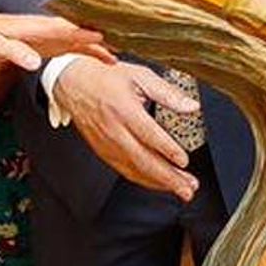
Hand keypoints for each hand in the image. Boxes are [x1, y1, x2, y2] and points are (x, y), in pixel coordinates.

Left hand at [0, 11, 112, 71]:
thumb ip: (13, 52)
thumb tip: (33, 61)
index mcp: (35, 27)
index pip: (63, 29)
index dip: (82, 33)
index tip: (100, 37)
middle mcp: (46, 28)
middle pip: (77, 31)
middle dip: (98, 37)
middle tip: (119, 46)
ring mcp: (48, 35)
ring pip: (78, 38)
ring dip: (96, 45)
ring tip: (115, 56)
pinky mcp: (48, 42)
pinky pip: (72, 45)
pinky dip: (87, 49)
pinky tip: (98, 56)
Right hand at [55, 58, 199, 201]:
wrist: (74, 83)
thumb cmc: (106, 78)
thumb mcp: (140, 76)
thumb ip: (167, 93)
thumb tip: (191, 106)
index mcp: (124, 110)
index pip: (149, 135)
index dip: (167, 150)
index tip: (183, 160)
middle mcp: (115, 131)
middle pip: (143, 160)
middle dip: (168, 177)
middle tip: (188, 187)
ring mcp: (107, 144)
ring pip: (135, 170)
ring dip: (159, 183)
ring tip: (180, 189)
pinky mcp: (103, 152)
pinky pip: (125, 170)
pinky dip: (143, 180)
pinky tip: (157, 183)